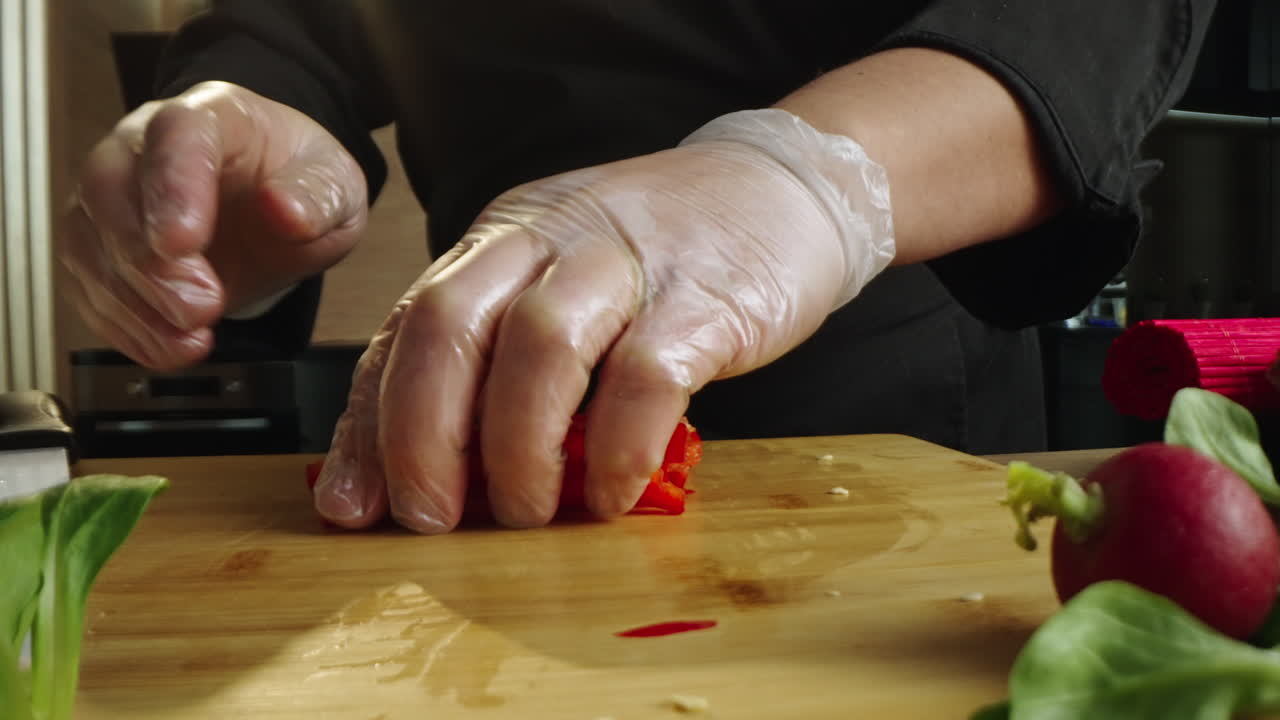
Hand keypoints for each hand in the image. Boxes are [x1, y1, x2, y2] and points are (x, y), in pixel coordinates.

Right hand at [59, 81, 367, 369]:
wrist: (277, 205)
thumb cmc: (299, 183)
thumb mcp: (336, 185)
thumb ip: (317, 195)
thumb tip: (286, 212)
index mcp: (210, 116)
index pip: (175, 135)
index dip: (172, 189)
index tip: (183, 243)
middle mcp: (144, 146)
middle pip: (111, 190)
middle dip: (148, 261)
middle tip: (201, 306)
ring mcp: (113, 196)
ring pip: (88, 244)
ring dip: (134, 304)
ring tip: (191, 339)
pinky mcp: (100, 248)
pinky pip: (89, 287)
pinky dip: (125, 327)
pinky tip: (168, 348)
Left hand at [312, 109, 894, 532]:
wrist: (782, 189)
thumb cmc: (664, 253)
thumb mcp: (563, 276)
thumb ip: (506, 351)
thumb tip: (441, 464)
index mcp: (505, 236)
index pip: (408, 323)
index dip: (371, 421)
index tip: (354, 504)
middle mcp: (554, 238)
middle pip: (451, 324)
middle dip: (422, 435)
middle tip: (429, 516)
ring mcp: (631, 263)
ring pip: (540, 347)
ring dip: (516, 449)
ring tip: (523, 513)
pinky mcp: (707, 299)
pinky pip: (647, 378)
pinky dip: (619, 449)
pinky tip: (613, 494)